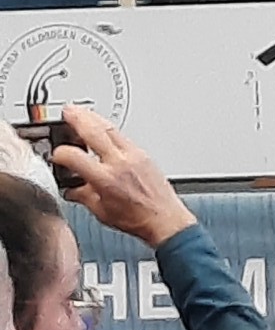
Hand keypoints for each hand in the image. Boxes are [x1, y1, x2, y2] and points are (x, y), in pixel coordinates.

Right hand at [53, 105, 194, 248]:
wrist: (164, 218)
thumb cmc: (138, 218)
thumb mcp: (102, 212)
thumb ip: (83, 196)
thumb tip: (71, 190)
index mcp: (106, 179)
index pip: (76, 157)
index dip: (61, 154)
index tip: (56, 154)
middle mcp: (121, 162)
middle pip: (96, 131)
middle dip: (79, 119)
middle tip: (68, 111)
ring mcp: (134, 155)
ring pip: (111, 128)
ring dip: (94, 118)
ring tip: (81, 112)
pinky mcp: (143, 153)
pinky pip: (123, 135)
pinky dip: (109, 128)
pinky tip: (102, 127)